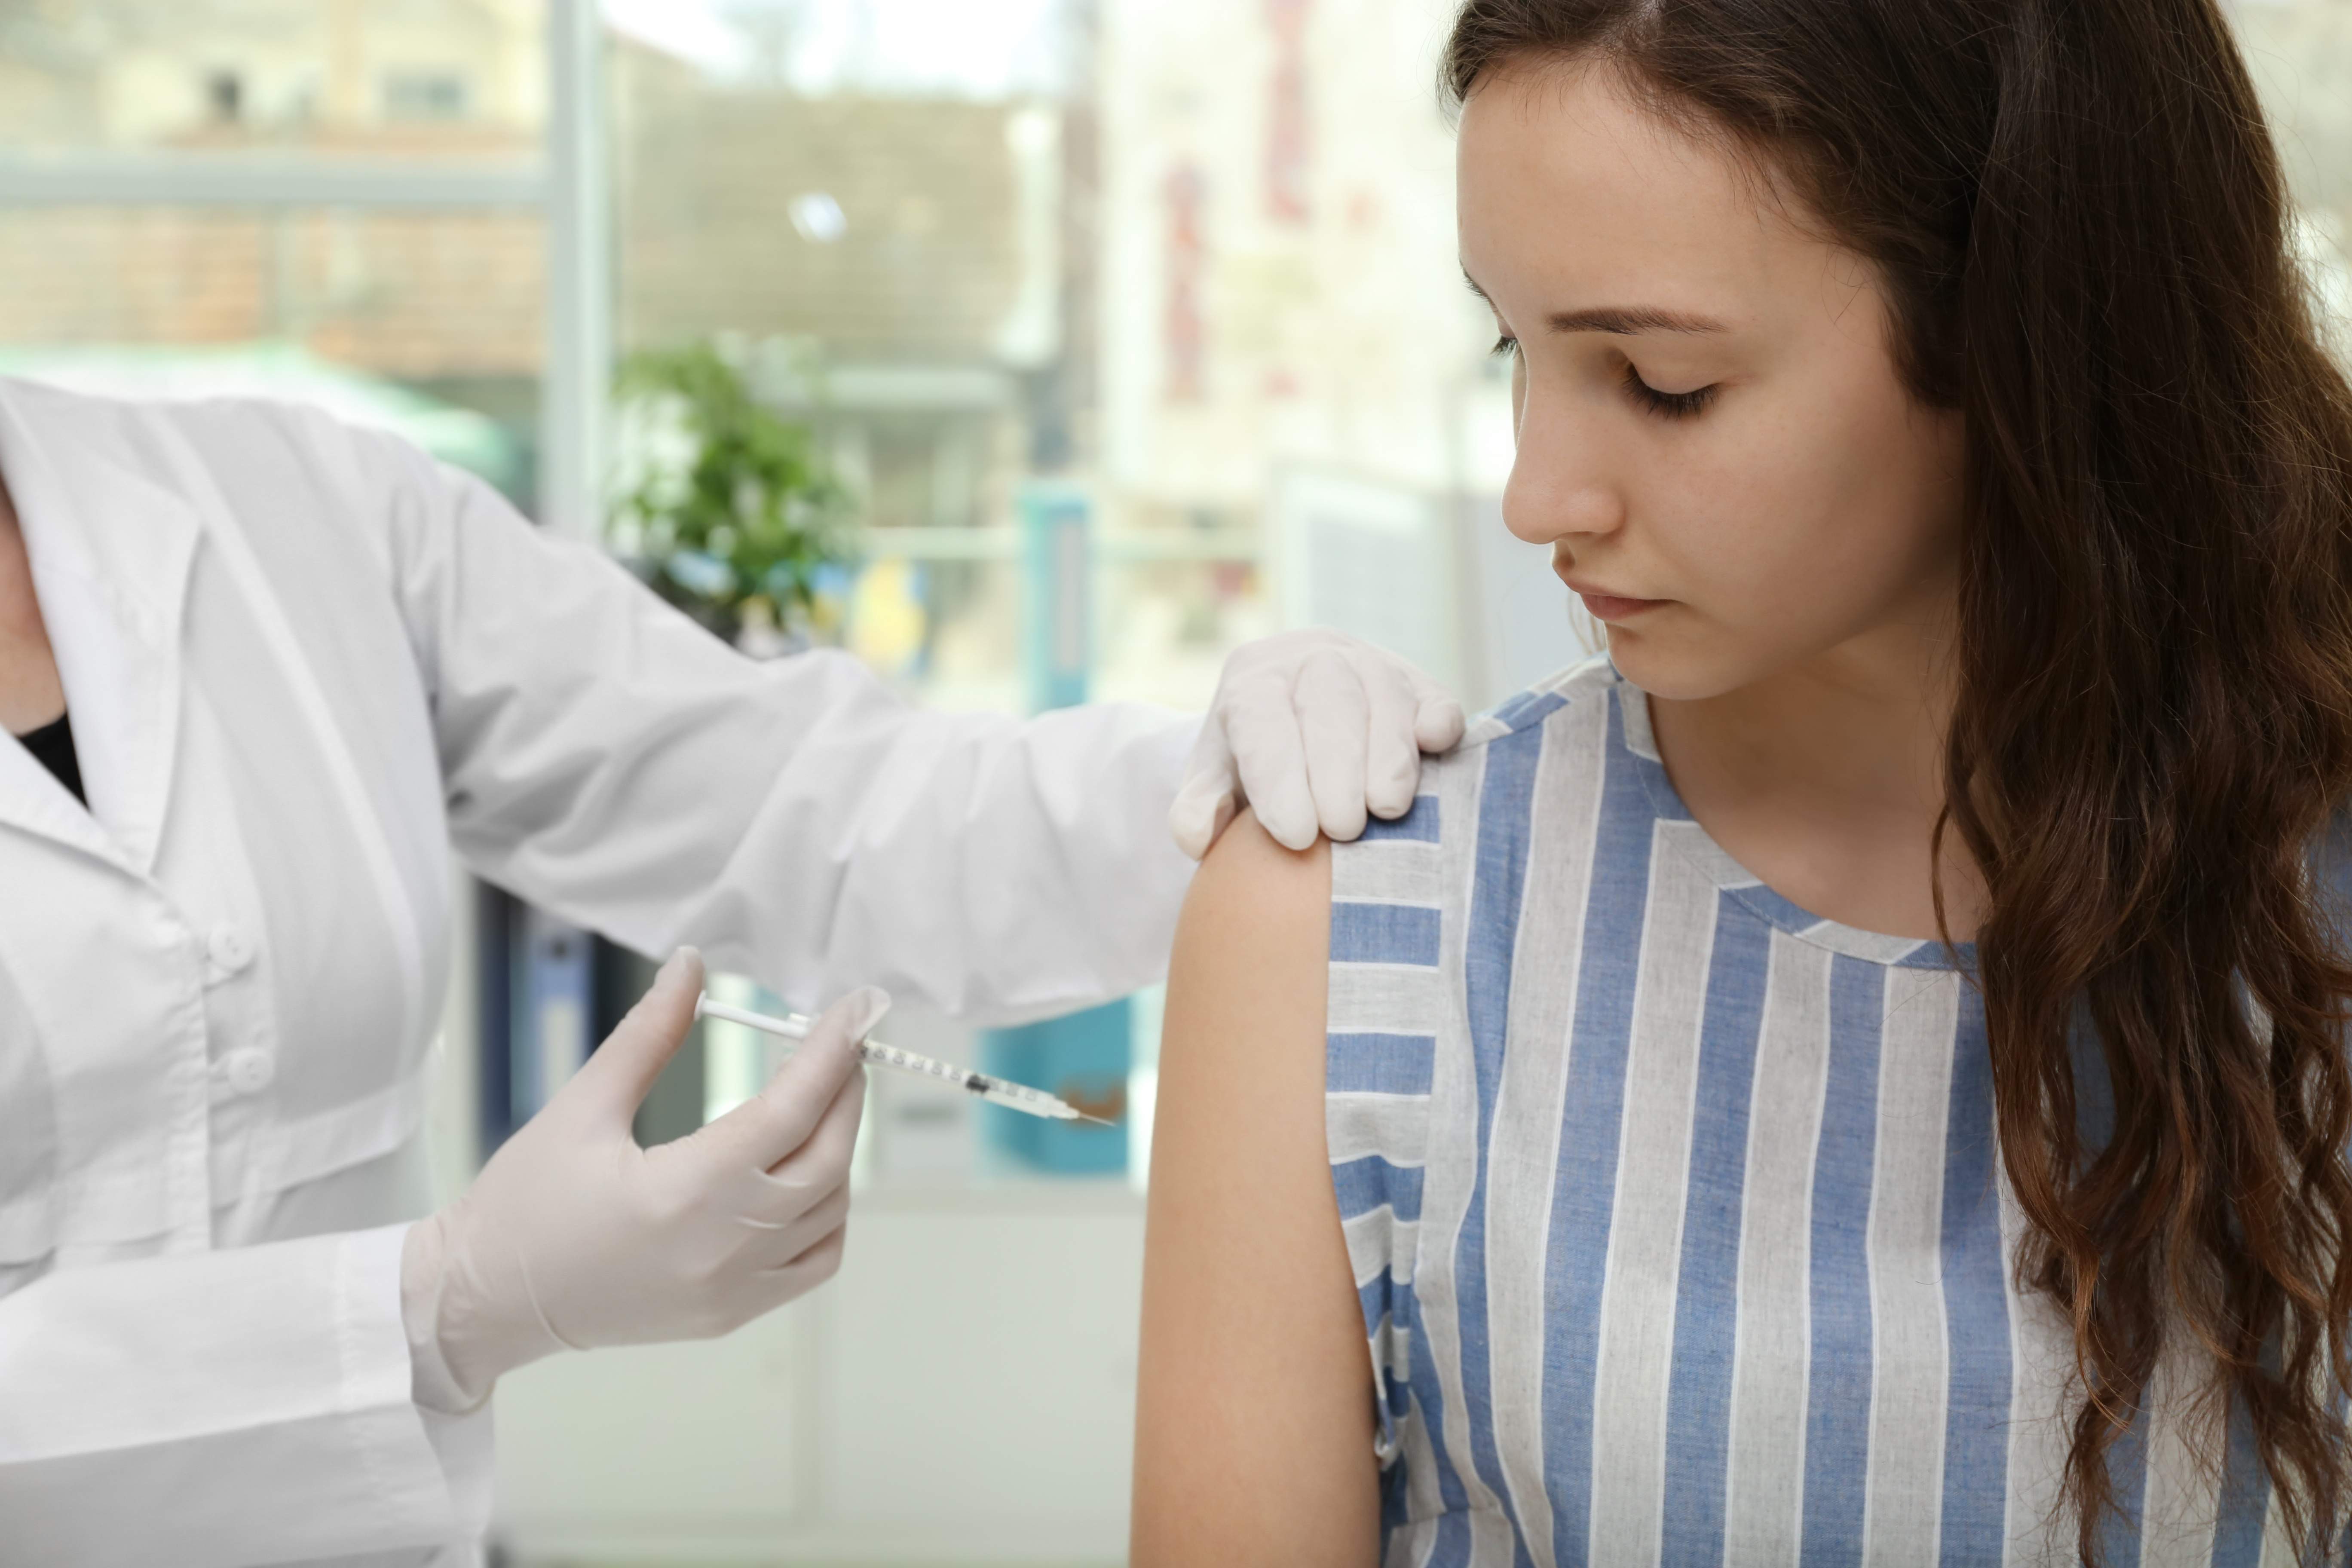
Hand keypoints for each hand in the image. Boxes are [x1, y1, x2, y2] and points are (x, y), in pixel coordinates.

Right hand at [401, 950, 879, 1409]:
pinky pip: (814, 1263)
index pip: (789, 1111)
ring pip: (830, 1211)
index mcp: (682, 1193)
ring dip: (839, 1148)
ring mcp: (731, 1290)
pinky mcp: (729, 1314)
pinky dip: (829, 1213)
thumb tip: (692, 966)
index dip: (832, 1051)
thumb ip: (648, 1035)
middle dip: (846, 1092)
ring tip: (821, 1098)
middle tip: (843, 1043)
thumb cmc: (524, 1205)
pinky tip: (807, 1175)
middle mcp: (719, 1249)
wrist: (486, 1303)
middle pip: (827, 1160)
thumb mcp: (581, 1108)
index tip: (859, 1008)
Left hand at [1170, 630, 1465, 857]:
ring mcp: (1369, 665)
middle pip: (1328, 700)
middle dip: (1337, 767)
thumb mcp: (1216, 779)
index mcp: (1254, 680)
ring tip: (1387, 809)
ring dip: (1389, 753)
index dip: (1278, 774)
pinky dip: (1438, 719)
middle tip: (1342, 829)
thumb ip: (1200, 807)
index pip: (1262, 718)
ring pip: (1383, 694)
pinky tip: (1436, 747)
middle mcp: (1311, 659)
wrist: (1300, 714)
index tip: (1295, 835)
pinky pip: (1434, 694)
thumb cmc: (1257, 760)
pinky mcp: (1419, 685)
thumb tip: (1197, 835)